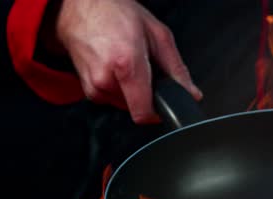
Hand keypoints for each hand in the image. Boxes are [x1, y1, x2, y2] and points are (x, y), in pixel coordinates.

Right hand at [54, 0, 202, 123]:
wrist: (80, 7)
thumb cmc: (116, 13)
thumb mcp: (158, 35)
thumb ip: (177, 70)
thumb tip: (191, 94)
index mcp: (126, 65)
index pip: (144, 113)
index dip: (159, 114)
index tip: (166, 106)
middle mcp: (106, 79)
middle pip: (138, 108)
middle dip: (148, 95)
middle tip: (145, 70)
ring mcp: (94, 87)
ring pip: (126, 105)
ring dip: (133, 91)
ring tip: (129, 64)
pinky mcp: (88, 90)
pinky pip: (113, 99)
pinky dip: (120, 88)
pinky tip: (117, 68)